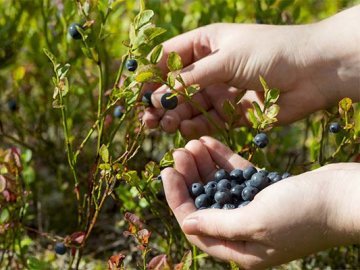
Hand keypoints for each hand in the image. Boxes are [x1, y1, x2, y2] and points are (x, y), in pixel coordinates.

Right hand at [143, 6, 359, 138]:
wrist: (313, 72)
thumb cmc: (269, 51)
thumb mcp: (225, 58)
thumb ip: (191, 77)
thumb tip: (159, 93)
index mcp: (206, 44)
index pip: (169, 58)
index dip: (151, 75)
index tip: (137, 92)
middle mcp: (210, 68)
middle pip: (175, 86)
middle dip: (160, 101)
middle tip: (147, 117)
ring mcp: (220, 91)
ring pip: (189, 106)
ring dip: (173, 115)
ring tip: (161, 124)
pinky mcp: (232, 112)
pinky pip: (207, 120)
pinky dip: (194, 125)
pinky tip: (183, 128)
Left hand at [161, 136, 359, 268]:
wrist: (344, 195)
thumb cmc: (303, 213)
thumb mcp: (255, 221)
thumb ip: (218, 224)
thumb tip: (187, 224)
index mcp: (240, 249)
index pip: (196, 226)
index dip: (177, 199)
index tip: (166, 172)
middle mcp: (245, 231)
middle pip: (206, 203)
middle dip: (190, 178)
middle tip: (179, 152)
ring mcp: (256, 210)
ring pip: (220, 186)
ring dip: (205, 165)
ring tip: (192, 143)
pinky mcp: (265, 191)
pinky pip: (237, 175)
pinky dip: (223, 160)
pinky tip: (209, 143)